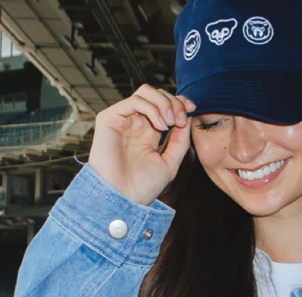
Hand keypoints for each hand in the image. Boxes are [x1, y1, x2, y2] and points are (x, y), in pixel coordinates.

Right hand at [87, 86, 195, 205]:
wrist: (123, 199)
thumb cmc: (142, 187)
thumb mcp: (170, 163)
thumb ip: (180, 141)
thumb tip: (188, 117)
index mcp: (148, 132)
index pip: (164, 105)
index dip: (179, 102)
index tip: (192, 109)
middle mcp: (135, 123)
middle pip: (156, 95)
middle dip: (174, 102)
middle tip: (181, 120)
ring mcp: (122, 119)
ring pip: (145, 92)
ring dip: (164, 103)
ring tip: (171, 122)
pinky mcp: (109, 118)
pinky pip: (134, 100)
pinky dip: (152, 108)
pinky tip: (160, 125)